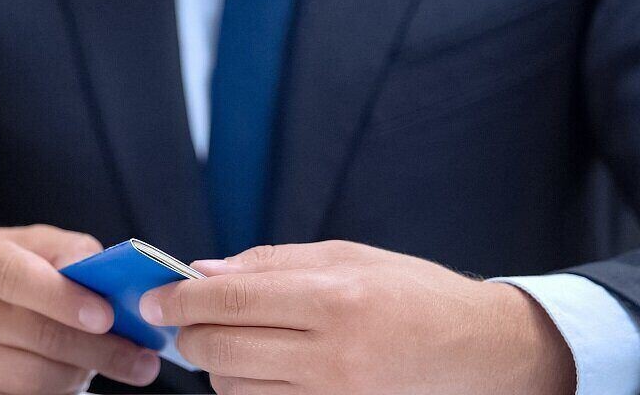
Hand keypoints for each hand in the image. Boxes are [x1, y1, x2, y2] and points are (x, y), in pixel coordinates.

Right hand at [0, 221, 161, 394]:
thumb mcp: (11, 246)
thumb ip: (58, 249)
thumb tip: (100, 268)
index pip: (12, 273)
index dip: (62, 296)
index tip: (106, 316)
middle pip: (38, 337)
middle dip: (101, 350)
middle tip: (143, 361)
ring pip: (37, 380)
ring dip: (80, 376)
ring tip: (94, 365)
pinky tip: (66, 383)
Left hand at [141, 241, 574, 394]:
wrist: (484, 351)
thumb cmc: (412, 294)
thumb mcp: (346, 257)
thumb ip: (270, 264)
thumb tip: (202, 272)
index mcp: (334, 298)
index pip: (230, 299)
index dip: (180, 300)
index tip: (154, 299)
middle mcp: (334, 354)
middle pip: (222, 351)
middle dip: (190, 335)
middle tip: (183, 321)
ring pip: (235, 388)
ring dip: (218, 365)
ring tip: (234, 342)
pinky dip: (248, 390)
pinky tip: (260, 369)